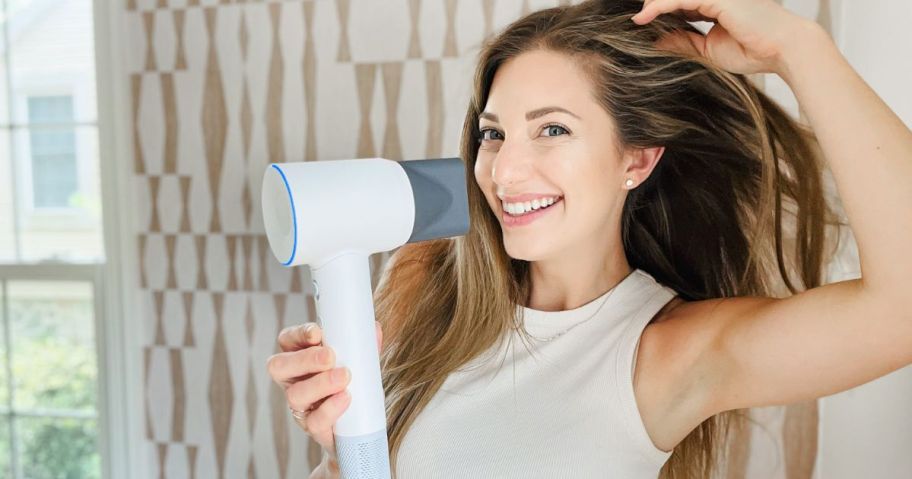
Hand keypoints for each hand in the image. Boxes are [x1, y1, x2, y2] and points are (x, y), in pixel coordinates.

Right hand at [267, 321, 383, 470]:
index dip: (298, 334)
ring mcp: (300, 406)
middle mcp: (293, 380)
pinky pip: (314, 422)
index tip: (317, 333)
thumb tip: (374, 328)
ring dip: (320, 384)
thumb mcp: (358, 361)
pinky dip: (330, 409)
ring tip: (344, 376)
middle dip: (305, 359)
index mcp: (299, 357)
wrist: (359, 424)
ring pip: (295, 395)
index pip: (287, 340)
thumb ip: (363, 345)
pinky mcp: (313, 427)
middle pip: (280, 366)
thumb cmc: (352, 383)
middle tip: (330, 356)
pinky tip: (345, 398)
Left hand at [631, 0, 815, 75]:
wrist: (784, 49)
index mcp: (715, 3)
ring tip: (637, 21)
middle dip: (653, 5)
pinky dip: (658, 6)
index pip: (681, 3)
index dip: (659, 10)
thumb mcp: (708, 49)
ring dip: (652, 5)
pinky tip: (642, 18)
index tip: (638, 24)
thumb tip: (657, 42)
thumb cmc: (754, 50)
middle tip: (635, 21)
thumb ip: (684, 41)